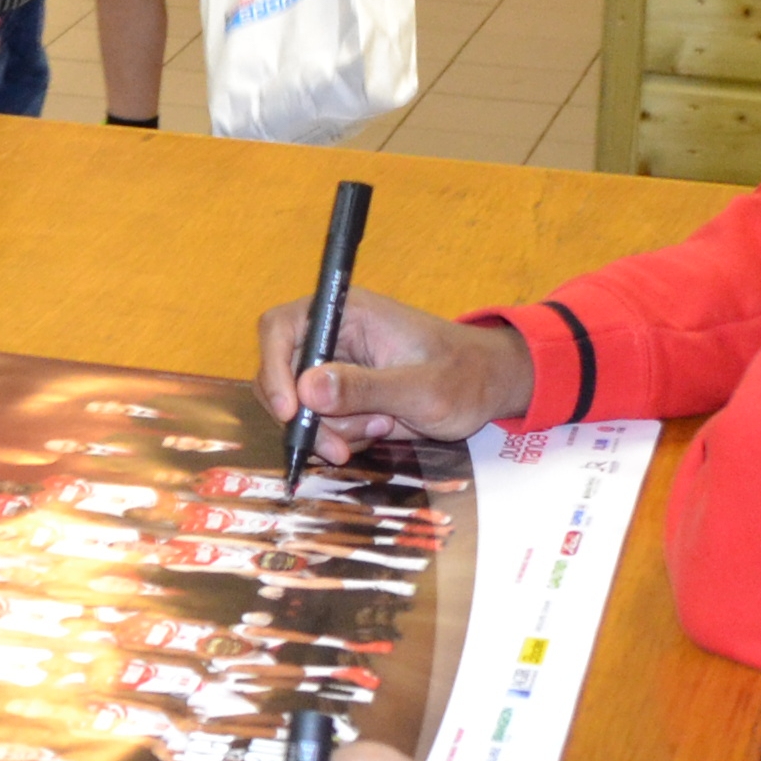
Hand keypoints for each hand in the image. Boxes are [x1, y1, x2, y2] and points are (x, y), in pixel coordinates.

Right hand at [254, 286, 535, 443]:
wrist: (487, 388)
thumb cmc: (464, 377)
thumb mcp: (419, 389)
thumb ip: (364, 388)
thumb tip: (307, 388)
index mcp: (347, 313)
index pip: (281, 328)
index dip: (273, 368)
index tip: (291, 412)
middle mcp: (333, 335)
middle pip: (282, 374)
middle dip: (307, 417)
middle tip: (339, 447)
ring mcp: (335, 364)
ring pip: (299, 404)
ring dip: (332, 429)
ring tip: (383, 426)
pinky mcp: (341, 392)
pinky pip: (318, 420)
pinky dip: (341, 435)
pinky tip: (380, 429)